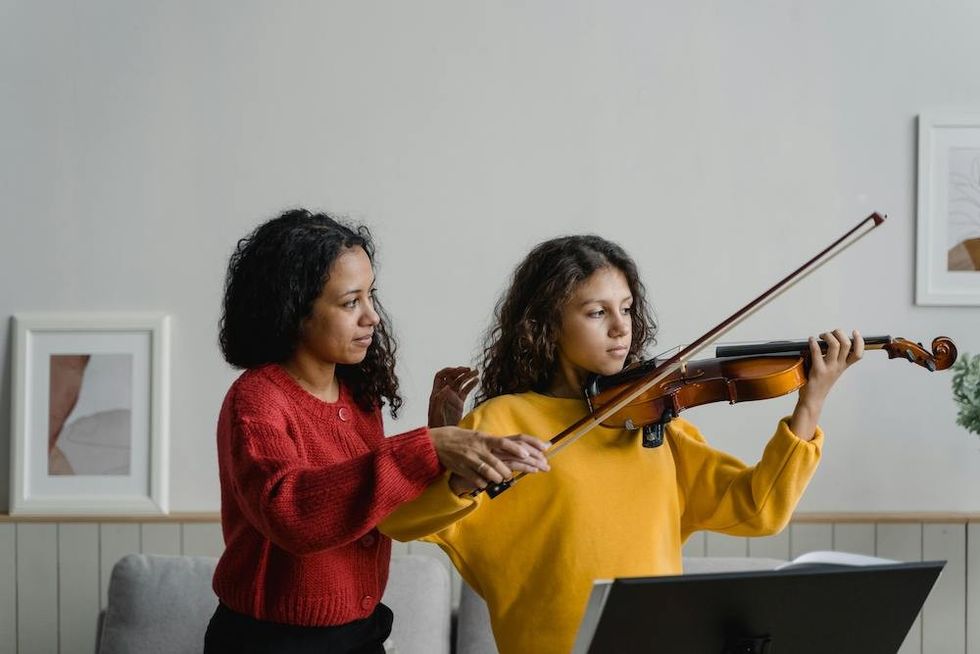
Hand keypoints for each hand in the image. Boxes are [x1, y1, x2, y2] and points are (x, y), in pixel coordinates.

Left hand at [428, 367, 479, 426]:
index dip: (448, 371)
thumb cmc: (436, 425)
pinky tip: (476, 381)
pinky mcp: (459, 403)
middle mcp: (444, 393)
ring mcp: (452, 397)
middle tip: (469, 370)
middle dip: (460, 372)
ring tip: (476, 372)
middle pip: (452, 377)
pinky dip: (470, 385)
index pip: (440, 376)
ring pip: (460, 383)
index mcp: (437, 393)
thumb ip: (440, 399)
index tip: (457, 370)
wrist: (442, 434)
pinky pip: (465, 390)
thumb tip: (447, 387)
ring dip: (467, 376)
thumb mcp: (437, 412)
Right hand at [429, 426, 549, 490]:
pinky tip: (487, 483)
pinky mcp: (462, 469)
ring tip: (503, 478)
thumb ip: (496, 443)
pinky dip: (484, 483)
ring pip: (488, 472)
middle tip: (519, 473)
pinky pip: (477, 480)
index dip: (516, 448)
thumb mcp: (479, 436)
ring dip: (498, 477)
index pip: (503, 442)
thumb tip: (519, 448)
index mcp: (484, 439)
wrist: (438, 442)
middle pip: (498, 461)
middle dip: (510, 470)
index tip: (527, 454)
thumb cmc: (463, 439)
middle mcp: (478, 449)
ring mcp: (470, 460)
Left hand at [790, 329, 863, 440]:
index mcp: (844, 366)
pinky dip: (813, 342)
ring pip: (835, 345)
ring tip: (821, 336)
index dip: (860, 341)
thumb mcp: (833, 370)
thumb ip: (835, 358)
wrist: (813, 399)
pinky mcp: (817, 370)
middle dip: (839, 333)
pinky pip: (817, 352)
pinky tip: (811, 340)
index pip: (859, 354)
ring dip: (828, 336)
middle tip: (831, 333)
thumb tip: (832, 340)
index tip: (855, 332)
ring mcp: (829, 368)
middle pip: (847, 344)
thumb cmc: (821, 382)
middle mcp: (838, 367)